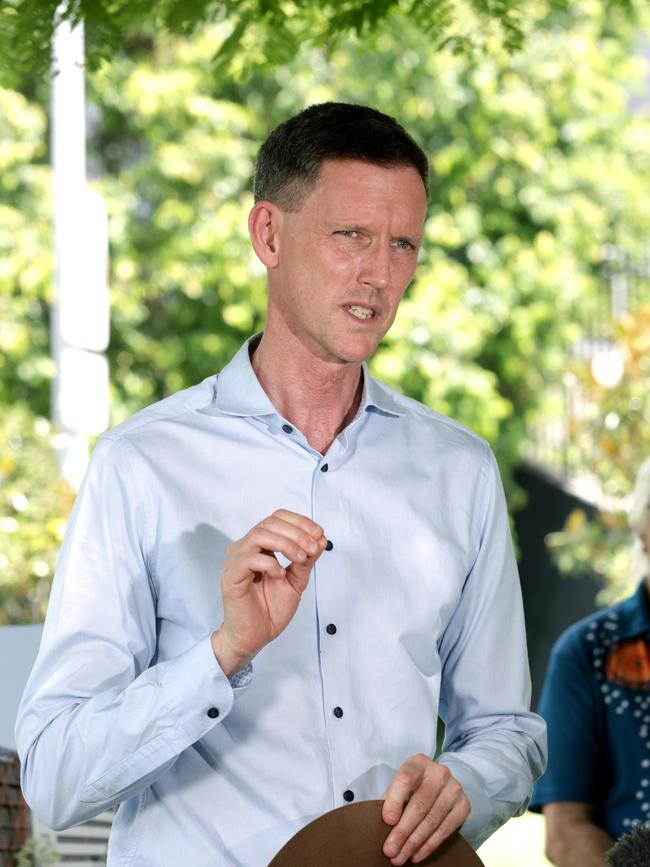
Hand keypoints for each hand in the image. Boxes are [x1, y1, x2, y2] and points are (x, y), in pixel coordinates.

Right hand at [211, 509, 326, 674]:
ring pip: (259, 535)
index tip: (320, 534)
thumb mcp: (296, 580)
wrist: (254, 637)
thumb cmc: (270, 609)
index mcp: (259, 546)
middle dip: (297, 532)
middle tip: (313, 548)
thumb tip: (321, 539)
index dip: (300, 522)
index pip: (277, 518)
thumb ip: (306, 560)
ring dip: (286, 544)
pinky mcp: (231, 576)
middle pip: (270, 522)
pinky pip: (249, 559)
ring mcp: (236, 561)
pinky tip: (280, 575)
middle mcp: (245, 548)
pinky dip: (270, 564)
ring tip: (301, 559)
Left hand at [381, 755, 470, 864]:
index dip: (395, 800)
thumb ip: (391, 800)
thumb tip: (380, 826)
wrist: (441, 785)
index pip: (405, 779)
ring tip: (400, 857)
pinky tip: (416, 855)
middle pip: (419, 805)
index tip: (387, 821)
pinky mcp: (464, 806)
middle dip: (402, 832)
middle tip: (390, 850)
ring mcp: (454, 789)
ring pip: (431, 821)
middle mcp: (439, 773)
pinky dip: (428, 846)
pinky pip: (445, 830)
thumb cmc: (414, 787)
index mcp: (418, 763)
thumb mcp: (401, 786)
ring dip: (414, 843)